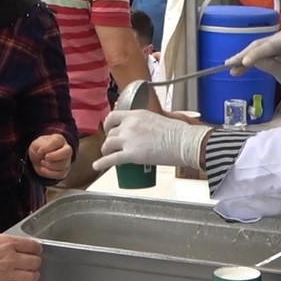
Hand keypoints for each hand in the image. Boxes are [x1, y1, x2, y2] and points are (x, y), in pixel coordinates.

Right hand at [0, 234, 41, 280]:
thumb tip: (2, 245)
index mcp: (6, 243)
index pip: (32, 245)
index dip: (37, 248)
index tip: (35, 250)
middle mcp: (11, 258)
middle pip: (35, 261)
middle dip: (35, 262)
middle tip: (32, 263)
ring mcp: (7, 274)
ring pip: (32, 277)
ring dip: (33, 276)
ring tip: (30, 276)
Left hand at [27, 134, 71, 179]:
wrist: (37, 158)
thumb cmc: (38, 148)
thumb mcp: (36, 144)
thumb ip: (40, 146)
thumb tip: (42, 153)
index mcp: (59, 139)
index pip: (58, 141)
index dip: (48, 147)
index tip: (39, 151)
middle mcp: (66, 149)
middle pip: (67, 152)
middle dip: (54, 157)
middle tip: (45, 158)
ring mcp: (67, 160)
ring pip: (63, 165)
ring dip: (50, 165)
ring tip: (42, 162)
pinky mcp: (65, 170)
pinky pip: (61, 174)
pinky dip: (50, 173)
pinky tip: (43, 169)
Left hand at [93, 109, 210, 171]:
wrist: (184, 143)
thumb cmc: (177, 132)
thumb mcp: (157, 119)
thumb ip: (146, 123)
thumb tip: (144, 129)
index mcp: (136, 114)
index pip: (113, 116)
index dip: (108, 125)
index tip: (109, 130)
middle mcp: (129, 125)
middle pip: (110, 133)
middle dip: (109, 140)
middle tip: (113, 146)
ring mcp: (129, 139)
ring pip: (108, 145)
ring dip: (106, 151)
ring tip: (108, 155)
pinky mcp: (131, 154)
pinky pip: (111, 159)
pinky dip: (102, 163)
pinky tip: (97, 166)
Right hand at [224, 29, 280, 85]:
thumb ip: (271, 66)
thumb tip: (254, 62)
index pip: (270, 47)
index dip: (256, 54)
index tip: (244, 63)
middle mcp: (280, 36)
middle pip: (259, 45)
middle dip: (244, 55)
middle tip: (229, 64)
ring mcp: (274, 38)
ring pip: (255, 47)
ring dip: (242, 57)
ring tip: (230, 66)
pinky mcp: (269, 43)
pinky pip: (256, 50)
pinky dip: (247, 58)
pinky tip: (236, 65)